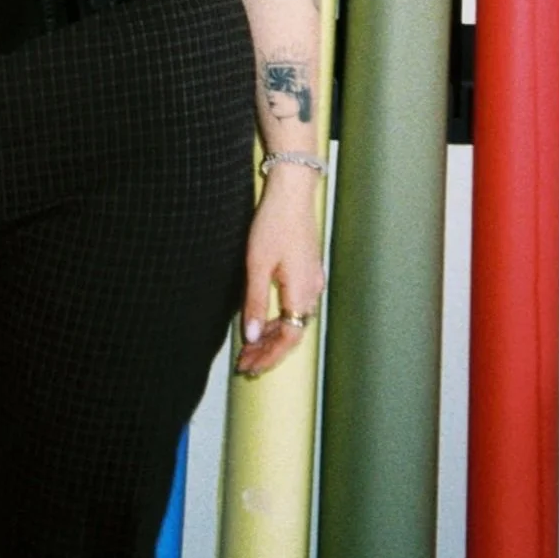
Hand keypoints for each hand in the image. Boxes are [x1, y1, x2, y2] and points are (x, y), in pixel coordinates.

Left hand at [234, 164, 325, 377]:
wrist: (292, 192)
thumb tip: (252, 337)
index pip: (288, 338)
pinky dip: (279, 317)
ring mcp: (313, 279)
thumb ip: (255, 302)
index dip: (268, 355)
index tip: (248, 366)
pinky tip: (264, 318)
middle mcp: (312, 290)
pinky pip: (296, 304)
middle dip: (269, 350)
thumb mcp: (257, 265)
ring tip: (251, 346)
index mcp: (302, 293)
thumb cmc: (273, 224)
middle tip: (245, 364)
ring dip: (273, 335)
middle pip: (293, 332)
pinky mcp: (308, 269)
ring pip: (295, 319)